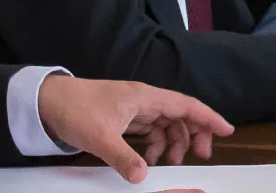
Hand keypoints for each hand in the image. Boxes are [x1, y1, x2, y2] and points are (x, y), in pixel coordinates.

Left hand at [35, 76, 231, 181]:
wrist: (47, 101)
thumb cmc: (76, 110)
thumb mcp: (100, 137)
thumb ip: (124, 158)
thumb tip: (143, 177)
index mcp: (145, 98)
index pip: (187, 105)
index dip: (209, 118)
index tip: (228, 130)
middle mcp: (145, 100)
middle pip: (181, 115)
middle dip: (194, 134)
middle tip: (200, 155)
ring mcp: (135, 108)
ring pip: (166, 124)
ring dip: (173, 142)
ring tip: (171, 162)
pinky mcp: (124, 117)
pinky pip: (150, 130)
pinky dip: (154, 144)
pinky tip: (148, 159)